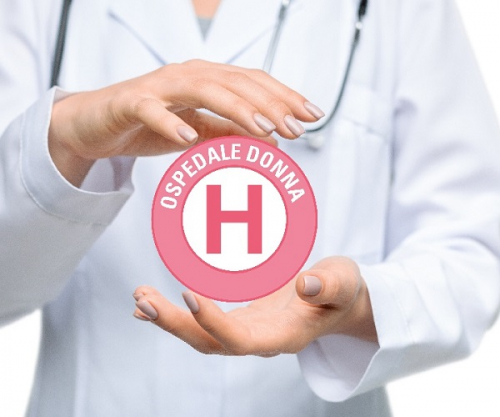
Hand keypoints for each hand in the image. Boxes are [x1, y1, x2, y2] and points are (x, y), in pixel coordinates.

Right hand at [49, 59, 324, 185]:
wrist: (97, 123)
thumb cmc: (147, 123)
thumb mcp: (197, 132)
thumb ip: (228, 133)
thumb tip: (269, 141)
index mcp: (206, 79)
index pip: (253, 82)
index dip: (284, 96)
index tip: (312, 115)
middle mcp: (187, 76)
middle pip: (236, 82)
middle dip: (271, 104)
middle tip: (297, 127)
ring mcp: (159, 87)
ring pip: (203, 89)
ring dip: (236, 108)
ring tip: (263, 129)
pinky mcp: (131, 102)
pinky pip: (152, 110)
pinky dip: (170, 121)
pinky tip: (189, 137)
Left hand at [132, 257, 376, 356]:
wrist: (340, 301)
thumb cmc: (343, 291)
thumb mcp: (345, 282)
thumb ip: (329, 286)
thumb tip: (303, 284)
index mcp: (284, 336)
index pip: (241, 340)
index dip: (213, 322)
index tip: (189, 293)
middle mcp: (260, 339)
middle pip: (210, 343)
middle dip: (175, 325)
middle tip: (143, 301)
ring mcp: (247, 331)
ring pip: (200, 336)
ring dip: (168, 320)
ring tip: (139, 299)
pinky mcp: (240, 319)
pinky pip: (200, 323)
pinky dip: (174, 316)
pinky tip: (147, 308)